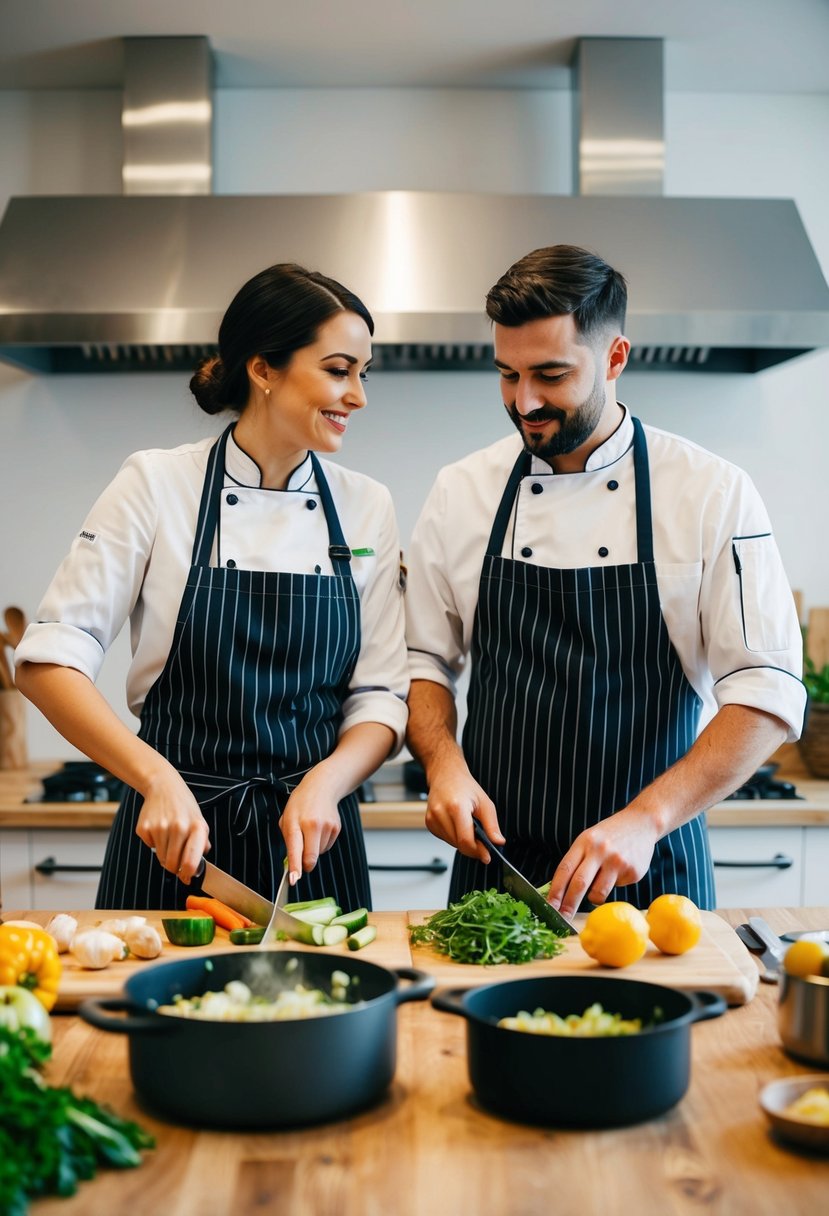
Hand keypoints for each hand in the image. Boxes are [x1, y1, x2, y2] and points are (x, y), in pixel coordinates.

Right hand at [135, 769, 210, 883]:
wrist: (163, 786)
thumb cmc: (183, 806)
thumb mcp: (199, 820)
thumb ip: (201, 843)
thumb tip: (196, 867)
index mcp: (195, 827)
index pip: (190, 861)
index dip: (187, 874)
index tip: (186, 876)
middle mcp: (178, 828)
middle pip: (171, 865)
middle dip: (174, 867)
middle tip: (176, 860)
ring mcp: (159, 828)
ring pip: (160, 857)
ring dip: (164, 853)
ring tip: (169, 836)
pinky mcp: (144, 828)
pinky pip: (149, 846)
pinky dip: (153, 842)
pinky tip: (158, 828)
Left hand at [278, 770, 342, 882]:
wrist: (322, 787)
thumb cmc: (300, 804)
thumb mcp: (287, 818)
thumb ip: (288, 840)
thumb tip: (293, 862)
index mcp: (297, 822)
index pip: (295, 849)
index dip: (295, 867)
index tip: (293, 880)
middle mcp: (314, 825)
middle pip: (311, 858)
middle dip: (305, 865)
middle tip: (300, 861)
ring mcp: (327, 827)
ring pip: (319, 854)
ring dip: (313, 850)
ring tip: (310, 831)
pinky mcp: (336, 829)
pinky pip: (326, 847)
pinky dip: (321, 844)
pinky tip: (319, 830)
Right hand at [424, 758, 503, 863]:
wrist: (446, 775)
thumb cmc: (465, 786)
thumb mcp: (485, 803)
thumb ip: (492, 825)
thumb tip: (498, 843)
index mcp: (456, 807)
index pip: (465, 840)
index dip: (477, 852)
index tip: (487, 857)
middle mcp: (441, 813)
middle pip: (458, 844)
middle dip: (473, 847)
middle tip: (482, 842)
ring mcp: (432, 819)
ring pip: (452, 844)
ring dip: (463, 842)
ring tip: (469, 827)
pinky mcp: (429, 823)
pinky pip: (445, 838)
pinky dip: (454, 837)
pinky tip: (458, 825)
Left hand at [546, 808, 659, 919]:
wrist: (641, 823)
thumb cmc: (609, 836)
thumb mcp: (589, 840)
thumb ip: (577, 861)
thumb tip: (561, 892)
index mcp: (585, 842)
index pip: (565, 870)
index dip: (555, 891)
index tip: (549, 907)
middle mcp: (600, 851)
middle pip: (579, 884)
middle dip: (568, 905)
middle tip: (562, 919)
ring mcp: (617, 862)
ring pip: (597, 893)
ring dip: (593, 896)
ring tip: (600, 881)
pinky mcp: (633, 872)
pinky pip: (616, 889)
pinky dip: (614, 884)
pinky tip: (620, 868)